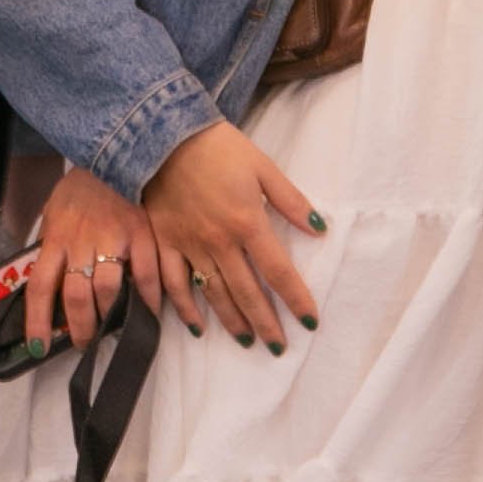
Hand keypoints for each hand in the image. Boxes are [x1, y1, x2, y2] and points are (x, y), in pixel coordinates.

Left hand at [28, 162, 163, 354]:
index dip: (38, 321)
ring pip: (108, 290)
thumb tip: (46, 286)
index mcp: (56, 238)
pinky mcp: (142, 233)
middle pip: (76, 296)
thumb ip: (52, 247)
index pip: (40, 287)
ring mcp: (113, 238)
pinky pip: (147, 274)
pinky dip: (148, 298)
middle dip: (80, 328)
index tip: (38, 346)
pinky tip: (148, 312)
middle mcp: (81, 241)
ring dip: (110, 318)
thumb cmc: (79, 190)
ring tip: (112, 331)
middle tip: (84, 343)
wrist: (113, 152)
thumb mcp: (54, 213)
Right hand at [141, 122, 323, 347]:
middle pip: (247, 292)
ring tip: (246, 340)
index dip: (296, 299)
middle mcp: (219, 242)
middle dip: (266, 323)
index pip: (279, 272)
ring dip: (231, 321)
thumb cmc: (219, 148)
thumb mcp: (263, 167)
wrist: (165, 134)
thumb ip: (291, 200)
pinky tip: (195, 326)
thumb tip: (320, 228)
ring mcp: (188, 245)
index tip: (310, 322)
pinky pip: (171, 283)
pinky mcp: (163, 242)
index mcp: (248, 223)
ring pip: (213, 293)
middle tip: (277, 348)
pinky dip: (182, 308)